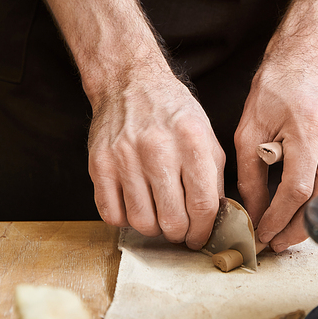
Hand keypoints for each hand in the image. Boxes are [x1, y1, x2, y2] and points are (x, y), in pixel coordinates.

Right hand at [88, 62, 224, 248]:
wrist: (130, 81)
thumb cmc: (172, 110)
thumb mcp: (205, 134)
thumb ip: (214, 175)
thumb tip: (217, 217)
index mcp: (192, 140)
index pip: (203, 204)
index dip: (204, 230)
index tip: (201, 237)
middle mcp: (158, 148)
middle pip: (172, 219)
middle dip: (180, 234)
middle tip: (180, 230)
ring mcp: (125, 157)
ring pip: (142, 222)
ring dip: (153, 229)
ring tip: (158, 217)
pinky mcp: (100, 164)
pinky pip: (111, 214)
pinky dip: (125, 220)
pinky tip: (135, 206)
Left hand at [234, 56, 317, 252]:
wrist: (306, 62)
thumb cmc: (274, 91)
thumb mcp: (249, 130)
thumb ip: (250, 175)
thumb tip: (253, 215)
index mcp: (307, 132)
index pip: (296, 191)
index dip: (278, 219)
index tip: (262, 234)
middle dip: (298, 229)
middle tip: (276, 244)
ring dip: (310, 218)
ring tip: (285, 232)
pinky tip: (301, 208)